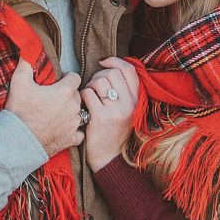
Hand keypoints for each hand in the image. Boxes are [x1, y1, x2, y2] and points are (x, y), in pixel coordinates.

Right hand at [5, 58, 83, 157]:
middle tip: (55, 98)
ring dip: (72, 112)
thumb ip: (26, 64)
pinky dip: (73, 131)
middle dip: (69, 95)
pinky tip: (63, 129)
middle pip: (78, 95)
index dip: (67, 78)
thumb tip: (28, 51)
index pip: (75, 77)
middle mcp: (73, 107)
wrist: (17, 142)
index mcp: (64, 91)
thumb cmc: (19, 112)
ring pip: (80, 113)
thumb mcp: (19, 83)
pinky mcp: (72, 139)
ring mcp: (74, 124)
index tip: (59, 81)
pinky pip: (79, 132)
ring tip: (58, 114)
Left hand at [80, 57, 140, 171]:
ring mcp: (116, 111)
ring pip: (99, 82)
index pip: (129, 70)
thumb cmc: (114, 130)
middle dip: (98, 76)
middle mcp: (129, 104)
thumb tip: (109, 66)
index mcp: (137, 100)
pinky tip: (84, 106)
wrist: (109, 158)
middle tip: (94, 87)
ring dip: (90, 86)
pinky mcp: (101, 118)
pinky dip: (82, 96)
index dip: (114, 61)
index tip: (103, 62)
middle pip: (111, 73)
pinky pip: (88, 94)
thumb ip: (124, 91)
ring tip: (89, 97)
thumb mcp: (127, 110)